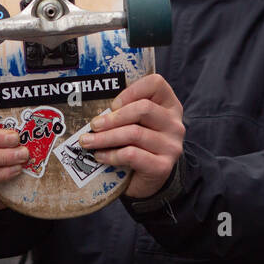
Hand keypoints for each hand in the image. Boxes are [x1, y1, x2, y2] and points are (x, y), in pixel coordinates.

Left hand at [79, 74, 184, 198]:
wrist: (149, 179)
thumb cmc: (138, 145)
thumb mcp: (136, 123)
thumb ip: (125, 111)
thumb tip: (94, 107)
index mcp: (170, 105)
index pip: (156, 83)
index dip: (132, 91)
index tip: (113, 104)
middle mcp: (175, 124)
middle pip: (143, 109)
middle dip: (113, 118)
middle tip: (93, 125)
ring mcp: (171, 146)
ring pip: (134, 133)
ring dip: (105, 137)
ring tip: (89, 142)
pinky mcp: (163, 166)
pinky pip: (132, 155)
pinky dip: (111, 155)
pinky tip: (100, 156)